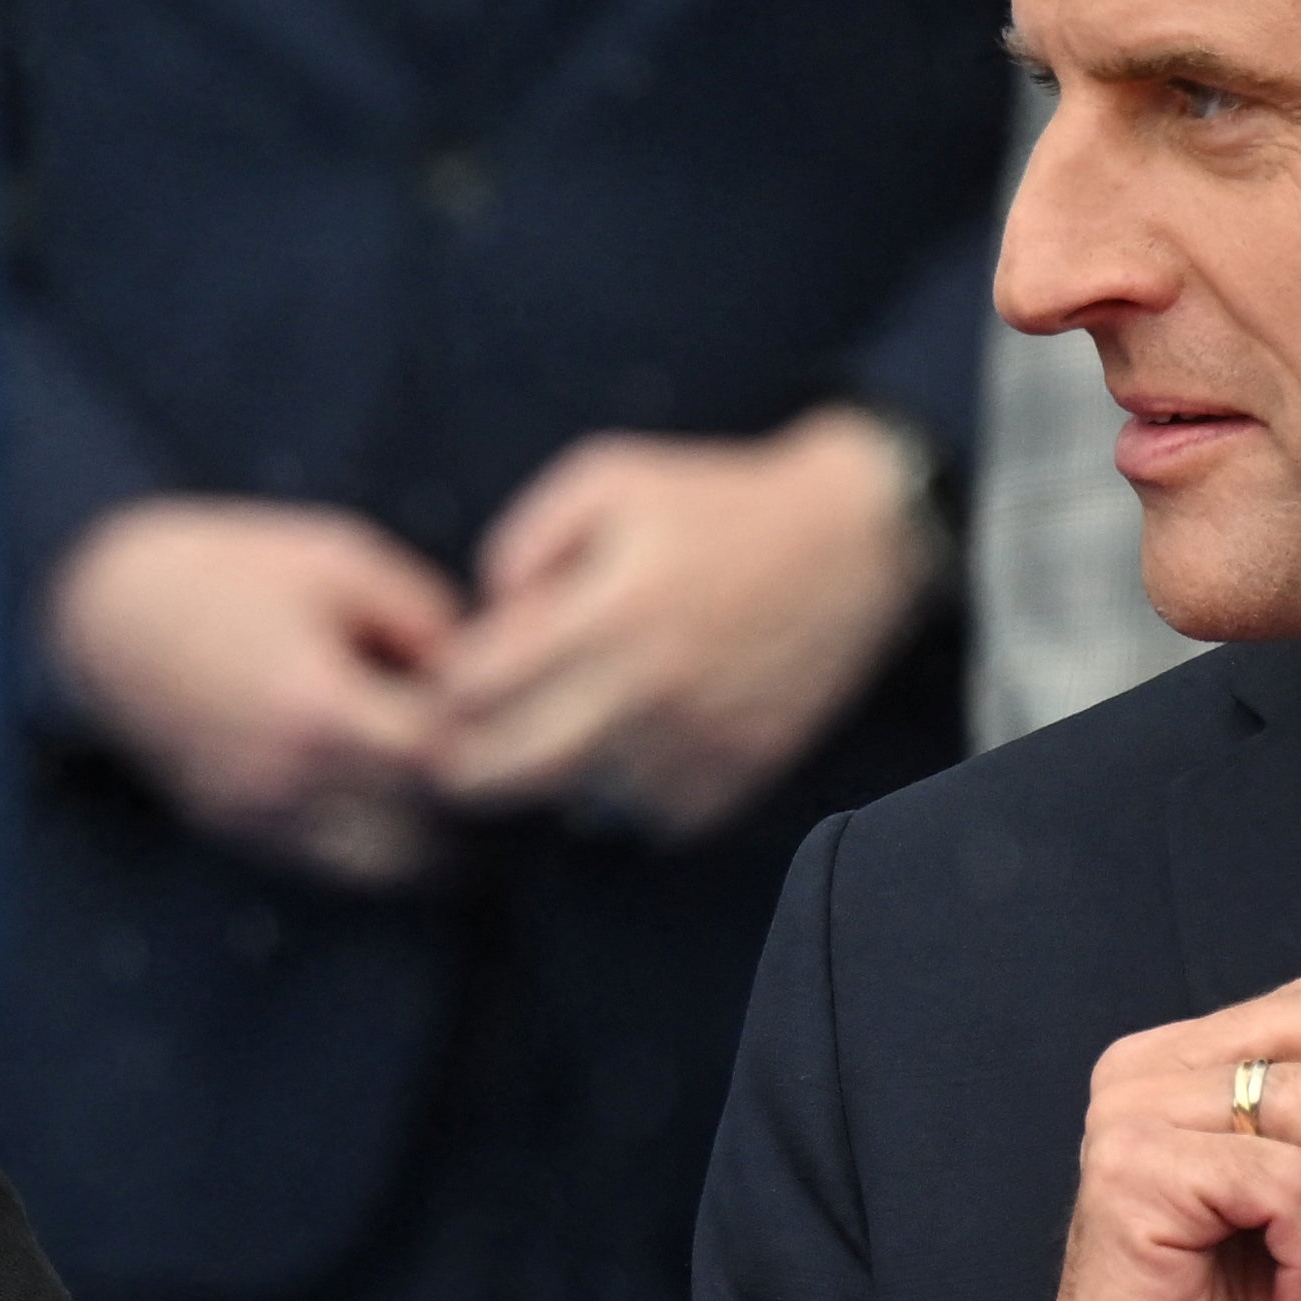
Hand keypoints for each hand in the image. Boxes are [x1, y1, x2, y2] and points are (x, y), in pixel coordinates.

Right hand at [44, 499, 464, 887]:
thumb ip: (426, 618)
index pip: (450, 761)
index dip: (496, 735)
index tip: (512, 701)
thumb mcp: (340, 559)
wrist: (103, 613)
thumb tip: (487, 673)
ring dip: (437, 831)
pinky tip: (396, 786)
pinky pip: (342, 866)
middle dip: (477, 796)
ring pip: (392, 871)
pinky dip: (386, 840)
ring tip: (451, 771)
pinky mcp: (240, 832)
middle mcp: (286, 782)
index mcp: (316, 707)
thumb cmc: (227, 570)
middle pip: (434, 835)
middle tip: (500, 747)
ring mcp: (258, 818)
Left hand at [424, 409, 936, 837]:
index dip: (444, 685)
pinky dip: (621, 792)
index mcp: (611, 612)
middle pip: (509, 772)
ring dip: (553, 774)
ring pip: (572, 802)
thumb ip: (522, 543)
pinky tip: (634, 737)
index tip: (448, 676)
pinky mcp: (732, 782)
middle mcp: (650, 692)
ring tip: (564, 722)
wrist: (857, 545)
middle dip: (464, 761)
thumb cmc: (717, 505)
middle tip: (459, 741)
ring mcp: (694, 747)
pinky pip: (641, 820)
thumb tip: (485, 623)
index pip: (475, 687)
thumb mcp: (608, 480)